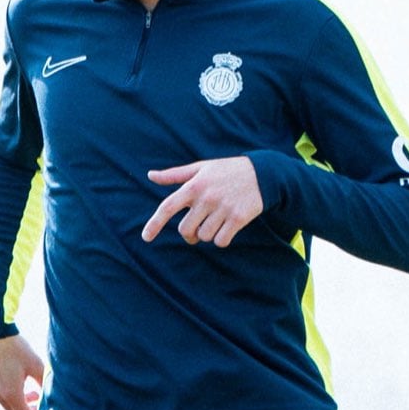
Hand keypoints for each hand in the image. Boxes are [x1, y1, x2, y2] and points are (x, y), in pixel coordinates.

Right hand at [0, 334, 45, 409]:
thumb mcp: (34, 363)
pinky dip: (5, 389)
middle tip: (37, 401)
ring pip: (3, 401)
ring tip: (27, 387)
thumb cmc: (13, 347)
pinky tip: (10, 376)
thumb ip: (44, 381)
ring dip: (16, 399)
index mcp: (11, 394)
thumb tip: (50, 393)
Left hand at [142, 156, 263, 247]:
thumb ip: (175, 175)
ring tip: (217, 220)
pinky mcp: (238, 219)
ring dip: (208, 234)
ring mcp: (223, 209)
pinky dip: (222, 239)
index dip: (154, 223)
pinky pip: (221, 241)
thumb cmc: (226, 171)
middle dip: (189, 234)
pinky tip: (228, 227)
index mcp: (194, 185)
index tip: (146, 237)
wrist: (262, 173)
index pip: (168, 207)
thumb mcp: (201, 168)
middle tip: (197, 228)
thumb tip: (150, 175)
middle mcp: (206, 198)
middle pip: (185, 230)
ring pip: (204, 237)